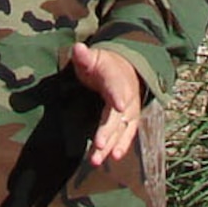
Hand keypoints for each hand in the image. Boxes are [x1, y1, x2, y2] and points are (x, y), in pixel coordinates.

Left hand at [71, 42, 143, 166]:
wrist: (126, 69)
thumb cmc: (104, 65)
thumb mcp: (94, 57)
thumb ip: (85, 56)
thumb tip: (78, 48)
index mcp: (116, 78)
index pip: (117, 87)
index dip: (118, 96)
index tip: (118, 105)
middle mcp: (126, 96)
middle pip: (118, 115)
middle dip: (108, 131)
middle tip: (98, 144)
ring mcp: (130, 110)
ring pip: (121, 129)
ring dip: (111, 144)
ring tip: (98, 158)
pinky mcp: (129, 121)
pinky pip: (126, 134)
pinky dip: (121, 146)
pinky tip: (113, 157)